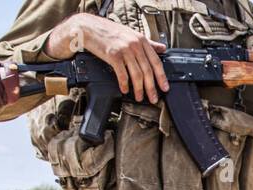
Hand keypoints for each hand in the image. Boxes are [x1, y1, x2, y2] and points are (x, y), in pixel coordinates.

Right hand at [47, 13, 168, 103]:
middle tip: (153, 98)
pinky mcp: (113, 55)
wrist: (88, 27)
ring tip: (139, 97)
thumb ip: (148, 42)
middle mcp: (135, 44)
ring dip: (139, 89)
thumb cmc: (109, 31)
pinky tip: (125, 90)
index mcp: (141, 40)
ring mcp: (124, 50)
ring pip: (137, 75)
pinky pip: (122, 74)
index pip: (156, 62)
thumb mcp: (131, 34)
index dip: (162, 77)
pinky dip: (124, 84)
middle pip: (148, 71)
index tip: (165, 88)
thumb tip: (162, 48)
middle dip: (151, 87)